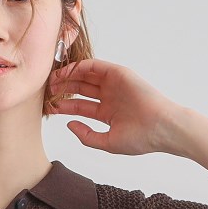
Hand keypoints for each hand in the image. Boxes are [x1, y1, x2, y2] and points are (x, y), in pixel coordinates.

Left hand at [47, 58, 180, 156]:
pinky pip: (96, 66)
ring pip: (85, 76)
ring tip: (52, 80)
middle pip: (79, 89)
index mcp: (106, 113)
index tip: (48, 107)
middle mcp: (109, 96)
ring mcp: (114, 84)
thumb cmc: (140, 139)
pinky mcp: (119, 73)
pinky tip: (66, 72)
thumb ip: (86, 135)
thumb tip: (68, 124)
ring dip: (68, 76)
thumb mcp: (107, 142)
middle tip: (46, 90)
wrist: (161, 128)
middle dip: (62, 89)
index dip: (63, 106)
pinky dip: (80, 67)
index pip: (79, 106)